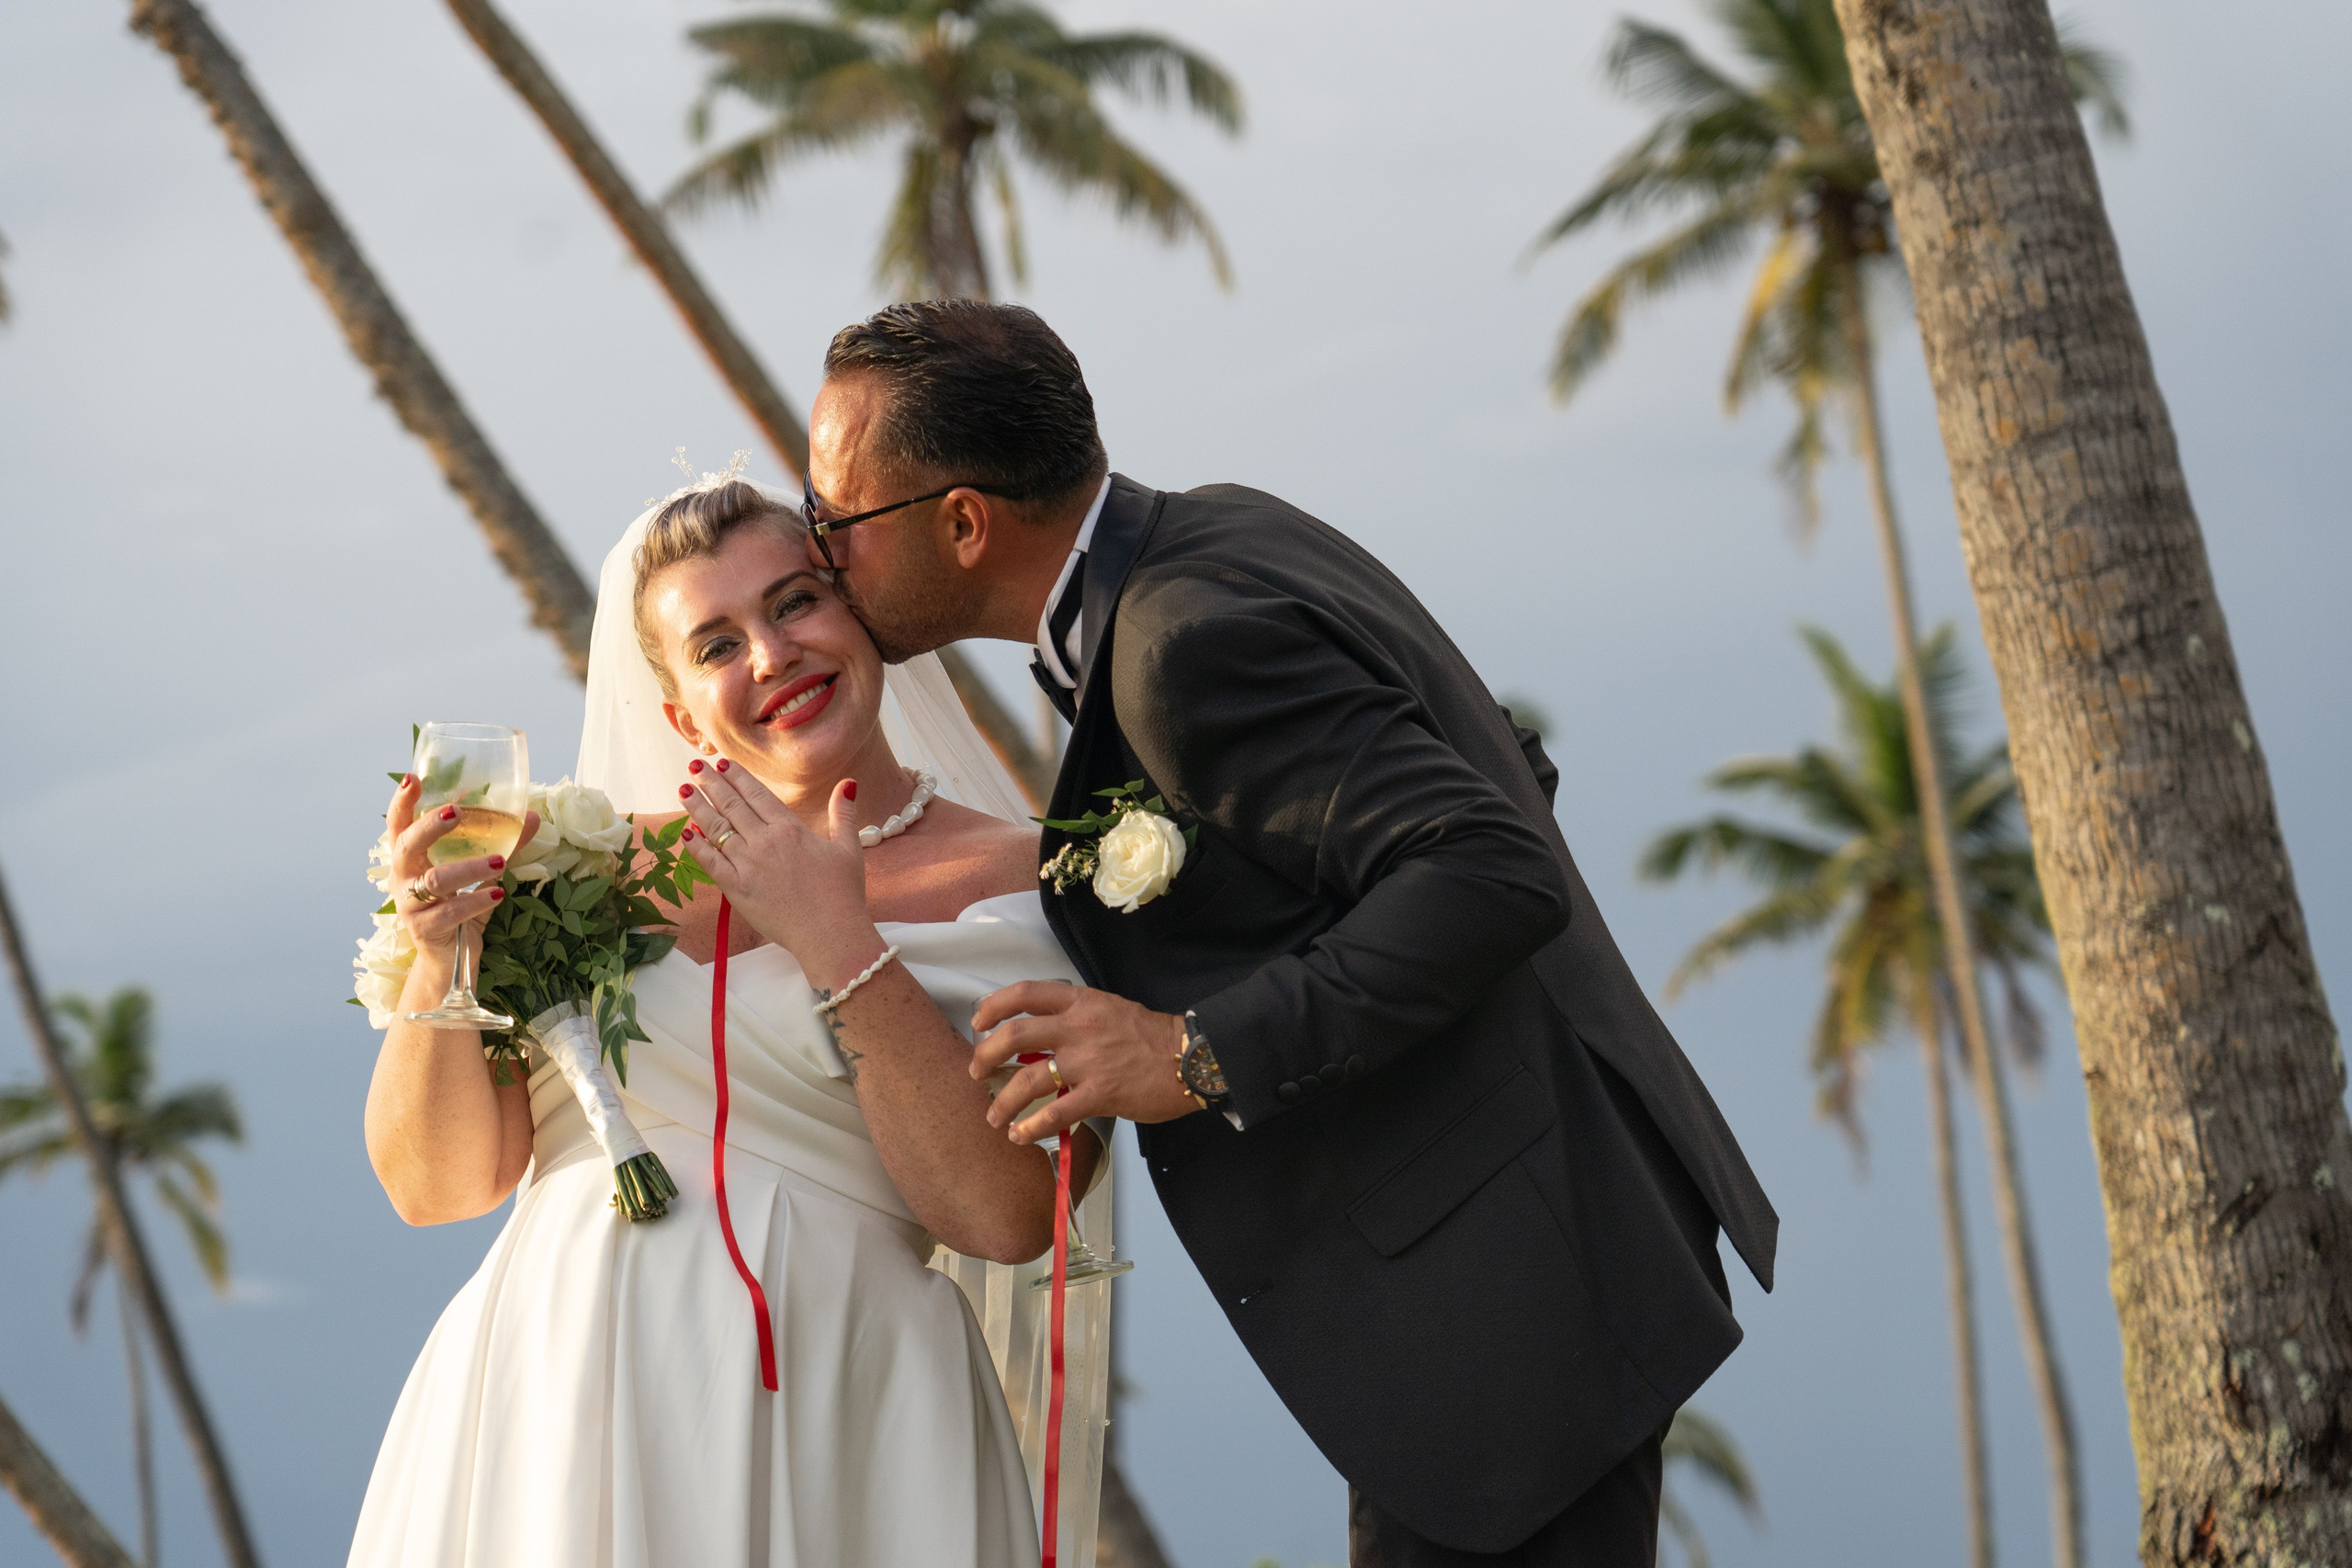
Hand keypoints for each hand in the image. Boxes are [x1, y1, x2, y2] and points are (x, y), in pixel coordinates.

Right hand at [385, 775, 537, 951]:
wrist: (451, 961)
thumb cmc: (459, 908)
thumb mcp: (479, 874)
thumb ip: (501, 845)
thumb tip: (531, 816)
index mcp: (409, 858)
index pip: (398, 825)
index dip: (402, 801)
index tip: (413, 778)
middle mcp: (402, 878)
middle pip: (406, 845)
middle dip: (429, 826)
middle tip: (455, 811)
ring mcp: (409, 905)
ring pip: (433, 880)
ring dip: (467, 868)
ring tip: (498, 862)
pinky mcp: (424, 928)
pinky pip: (450, 911)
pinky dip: (476, 901)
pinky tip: (497, 895)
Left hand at [677, 760, 877, 983]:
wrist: (829, 933)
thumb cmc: (842, 894)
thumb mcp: (848, 848)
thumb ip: (843, 814)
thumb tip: (848, 783)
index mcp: (790, 829)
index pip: (757, 794)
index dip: (737, 777)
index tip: (722, 763)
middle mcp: (765, 841)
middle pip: (732, 805)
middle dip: (711, 783)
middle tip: (695, 766)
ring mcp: (748, 864)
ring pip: (716, 829)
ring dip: (698, 807)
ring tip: (684, 789)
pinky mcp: (736, 888)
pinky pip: (710, 863)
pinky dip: (696, 847)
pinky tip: (686, 833)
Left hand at [968, 982, 1200, 1142]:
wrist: (1189, 1057)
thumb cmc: (1151, 1036)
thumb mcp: (1110, 1009)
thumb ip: (1076, 1017)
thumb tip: (1041, 1036)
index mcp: (1081, 1002)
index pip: (1025, 993)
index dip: (994, 1006)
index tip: (979, 1022)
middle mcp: (1079, 1027)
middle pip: (1016, 1035)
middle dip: (987, 1056)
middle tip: (978, 1073)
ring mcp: (1089, 1061)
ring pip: (1030, 1079)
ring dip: (1004, 1101)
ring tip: (995, 1118)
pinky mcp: (1102, 1094)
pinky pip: (1056, 1112)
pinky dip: (1032, 1127)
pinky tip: (1021, 1136)